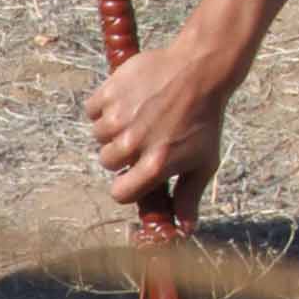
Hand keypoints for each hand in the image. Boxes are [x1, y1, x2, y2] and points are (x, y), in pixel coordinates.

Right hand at [84, 42, 227, 224]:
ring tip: (137, 114)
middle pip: (107, 162)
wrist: (201, 69)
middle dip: (122, 152)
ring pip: (98, 135)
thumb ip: (189, 196)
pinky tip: (127, 99)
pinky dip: (104, 105)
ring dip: (112, 127)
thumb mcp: (204, 161)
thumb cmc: (205, 119)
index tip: (134, 174)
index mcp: (155, 164)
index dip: (126, 185)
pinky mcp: (110, 92)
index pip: (120, 193)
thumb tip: (184, 229)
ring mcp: (119, 117)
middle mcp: (133, 143)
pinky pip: (93, 108)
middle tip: (143, 135)